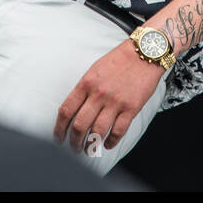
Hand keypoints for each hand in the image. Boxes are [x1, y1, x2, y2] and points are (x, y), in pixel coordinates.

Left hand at [54, 38, 165, 155]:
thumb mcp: (94, 70)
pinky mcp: (131, 108)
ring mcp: (115, 102)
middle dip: (74, 141)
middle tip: (73, 148)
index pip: (66, 110)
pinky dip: (111, 142)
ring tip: (88, 149)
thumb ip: (84, 89)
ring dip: (90, 145)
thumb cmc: (119, 60)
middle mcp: (99, 94)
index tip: (58, 138)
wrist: (144, 53)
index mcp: (86, 83)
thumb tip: (74, 111)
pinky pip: (118, 131)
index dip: (59, 128)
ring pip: (97, 131)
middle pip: (79, 125)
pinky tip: (107, 144)